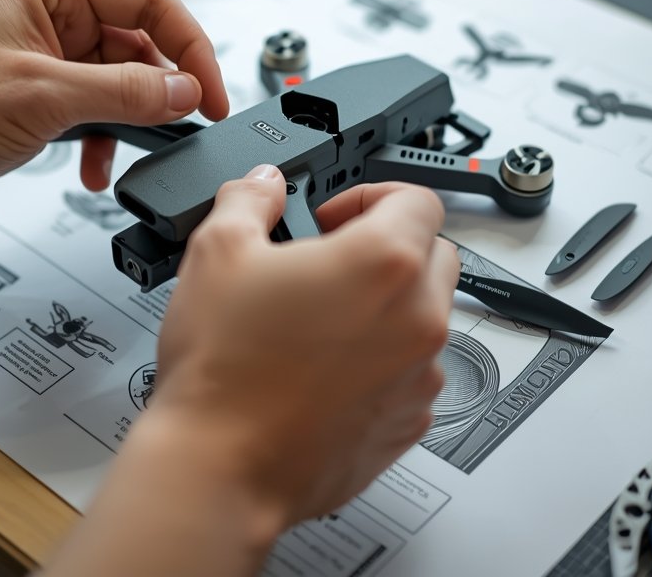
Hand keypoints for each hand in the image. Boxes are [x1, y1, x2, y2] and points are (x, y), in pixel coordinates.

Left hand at [0, 0, 228, 210]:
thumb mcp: (43, 98)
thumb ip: (124, 93)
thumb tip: (186, 91)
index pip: (150, 0)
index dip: (190, 46)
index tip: (211, 92)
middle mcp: (55, 14)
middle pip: (142, 42)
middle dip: (162, 89)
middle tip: (186, 123)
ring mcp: (51, 56)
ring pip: (124, 81)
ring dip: (132, 121)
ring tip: (130, 150)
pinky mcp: (44, 93)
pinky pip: (99, 109)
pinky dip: (106, 140)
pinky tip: (95, 168)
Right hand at [150, 165, 457, 527]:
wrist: (219, 467)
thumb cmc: (224, 370)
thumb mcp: (218, 251)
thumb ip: (249, 198)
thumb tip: (264, 184)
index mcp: (385, 262)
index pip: (418, 198)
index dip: (372, 194)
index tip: (336, 215)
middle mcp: (419, 318)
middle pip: (433, 254)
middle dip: (388, 247)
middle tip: (329, 262)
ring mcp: (419, 376)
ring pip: (425, 317)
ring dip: (387, 306)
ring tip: (319, 321)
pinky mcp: (407, 422)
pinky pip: (412, 373)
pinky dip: (382, 361)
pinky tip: (323, 369)